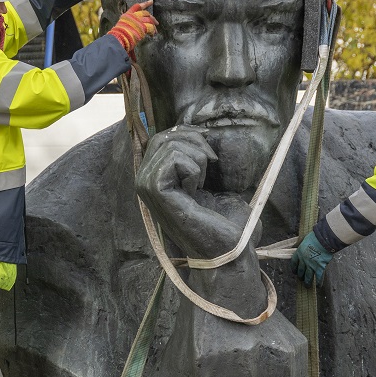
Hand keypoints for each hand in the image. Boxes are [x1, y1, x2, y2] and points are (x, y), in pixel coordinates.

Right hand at [109, 1, 157, 54]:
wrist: (119, 38)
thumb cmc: (119, 35)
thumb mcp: (123, 26)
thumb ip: (129, 25)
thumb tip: (133, 30)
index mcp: (128, 15)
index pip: (138, 6)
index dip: (145, 4)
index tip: (151, 1)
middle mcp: (134, 16)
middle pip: (146, 13)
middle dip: (152, 18)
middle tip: (156, 22)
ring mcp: (139, 21)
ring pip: (150, 20)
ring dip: (153, 26)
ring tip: (155, 31)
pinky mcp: (143, 26)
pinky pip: (151, 27)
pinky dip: (153, 31)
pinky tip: (152, 34)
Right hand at [135, 126, 250, 258]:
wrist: (230, 248)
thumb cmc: (224, 218)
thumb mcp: (209, 179)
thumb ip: (194, 155)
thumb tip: (196, 128)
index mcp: (155, 178)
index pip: (161, 137)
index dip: (187, 133)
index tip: (209, 152)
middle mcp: (145, 182)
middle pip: (164, 136)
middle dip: (196, 141)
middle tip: (212, 166)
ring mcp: (146, 187)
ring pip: (171, 144)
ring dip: (199, 159)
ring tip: (203, 184)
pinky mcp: (155, 191)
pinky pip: (175, 158)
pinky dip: (195, 169)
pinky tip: (197, 191)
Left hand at [291, 229, 334, 286]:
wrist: (323, 240)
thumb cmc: (314, 237)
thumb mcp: (303, 239)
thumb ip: (298, 244)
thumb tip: (293, 246)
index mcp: (299, 253)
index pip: (294, 263)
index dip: (294, 269)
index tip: (294, 272)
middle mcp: (304, 260)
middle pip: (300, 271)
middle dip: (300, 276)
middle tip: (301, 279)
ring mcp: (312, 265)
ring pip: (308, 277)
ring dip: (307, 282)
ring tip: (307, 285)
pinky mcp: (320, 267)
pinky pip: (319, 277)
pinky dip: (319, 282)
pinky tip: (318, 286)